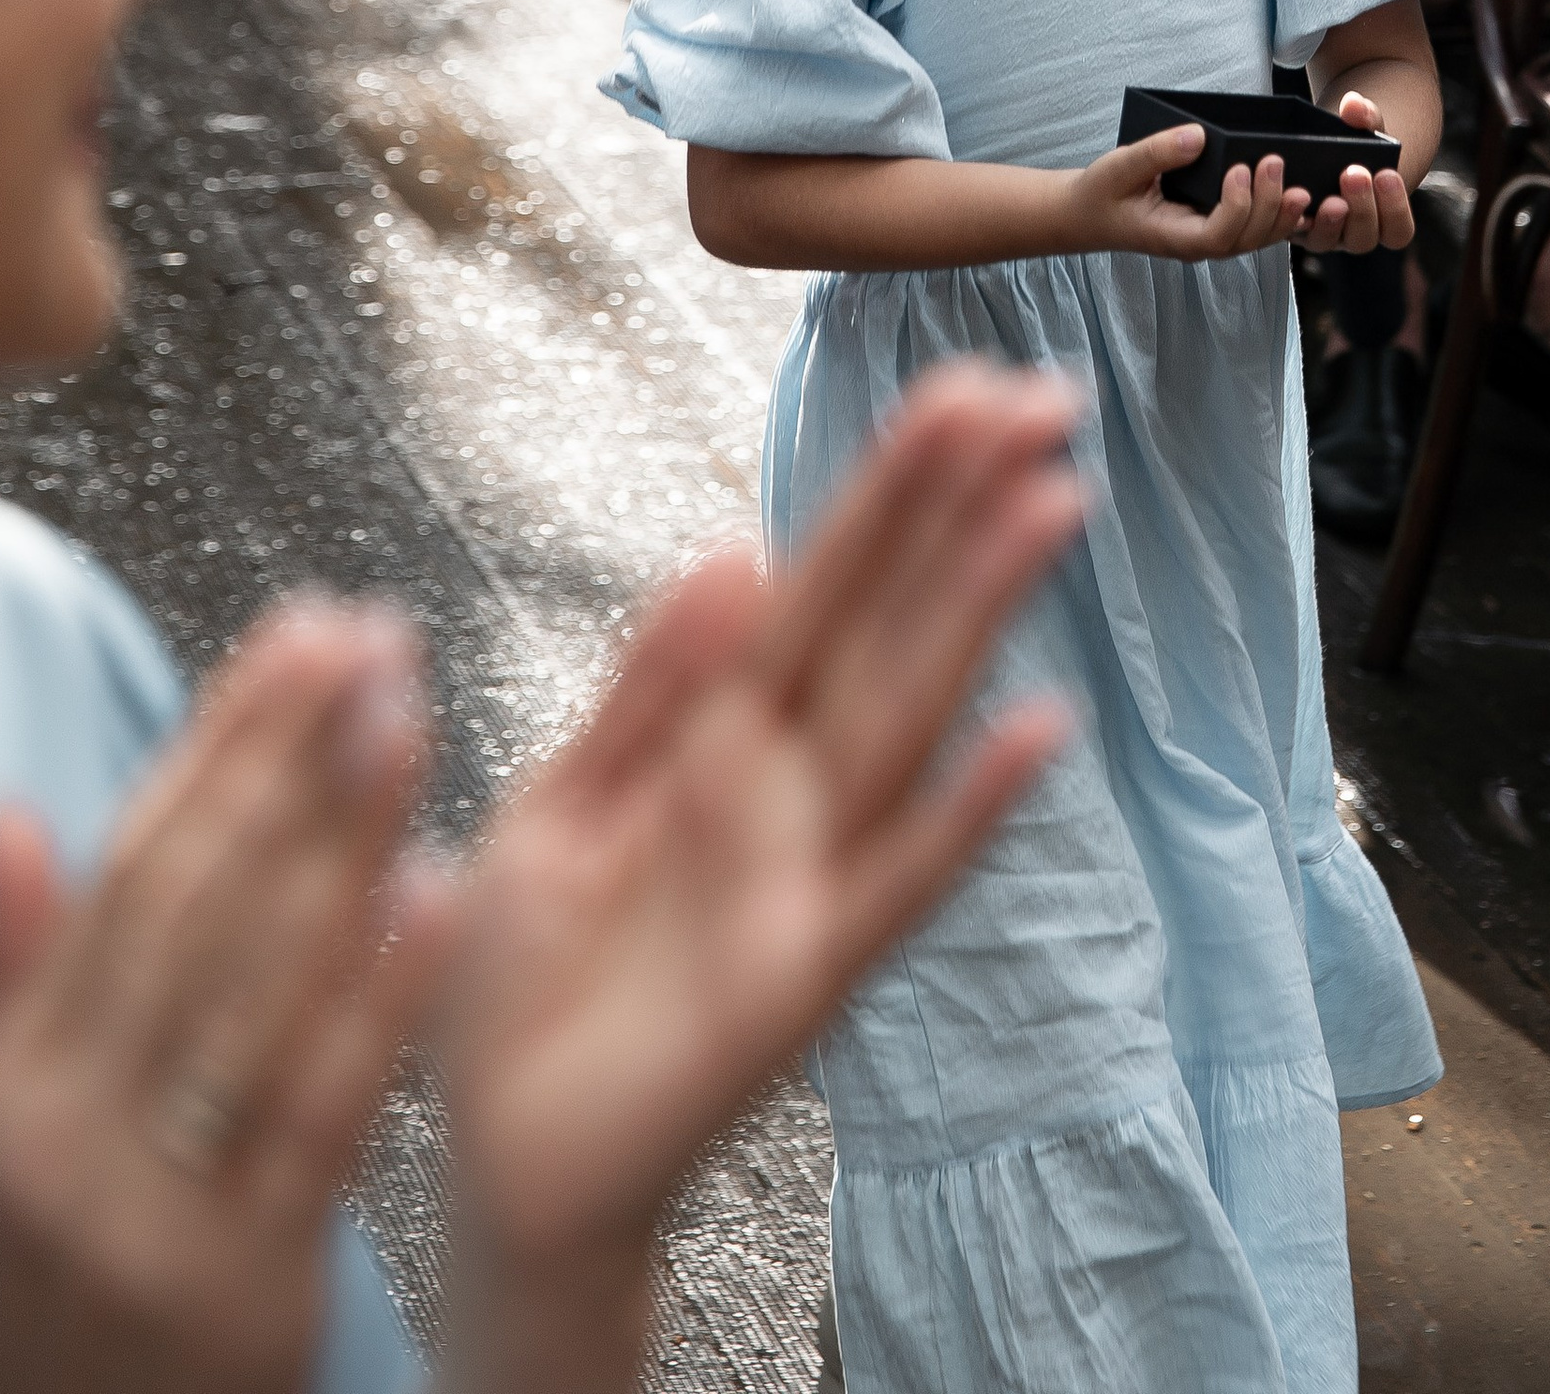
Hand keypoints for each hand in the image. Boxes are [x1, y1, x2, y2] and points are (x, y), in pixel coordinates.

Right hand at [0, 603, 443, 1393]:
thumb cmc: (73, 1294)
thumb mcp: (12, 1147)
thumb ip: (19, 981)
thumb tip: (11, 820)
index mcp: (17, 1084)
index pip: (131, 872)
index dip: (220, 739)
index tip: (303, 630)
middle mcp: (70, 1134)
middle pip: (197, 907)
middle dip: (290, 758)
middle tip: (374, 638)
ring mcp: (153, 1207)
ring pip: (260, 989)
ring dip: (344, 840)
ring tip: (411, 719)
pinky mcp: (246, 1275)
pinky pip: (323, 1109)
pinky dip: (381, 995)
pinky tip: (440, 895)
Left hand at [435, 365, 1083, 1376]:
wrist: (498, 1161)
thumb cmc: (524, 983)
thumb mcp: (560, 804)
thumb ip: (647, 690)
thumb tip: (730, 551)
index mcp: (718, 732)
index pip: (820, 579)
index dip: (889, 487)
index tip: (963, 388)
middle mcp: (784, 787)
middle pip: (886, 620)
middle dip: (957, 509)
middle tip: (1042, 397)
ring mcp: (807, 872)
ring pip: (910, 712)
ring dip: (982, 611)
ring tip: (1052, 503)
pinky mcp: (805, 969)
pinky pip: (901, 876)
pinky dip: (972, 809)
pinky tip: (1043, 728)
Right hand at [1064, 127, 1316, 262]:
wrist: (1091, 214)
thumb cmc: (1103, 192)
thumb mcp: (1119, 167)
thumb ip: (1157, 153)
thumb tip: (1199, 136)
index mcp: (1173, 237)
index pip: (1216, 236)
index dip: (1235, 207)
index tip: (1239, 169)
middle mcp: (1197, 245)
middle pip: (1245, 239)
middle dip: (1268, 204)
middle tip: (1276, 161)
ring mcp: (1209, 238)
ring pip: (1256, 239)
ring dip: (1280, 214)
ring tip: (1300, 184)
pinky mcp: (1216, 225)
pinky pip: (1254, 228)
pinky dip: (1277, 214)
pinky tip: (1295, 193)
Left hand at [1291, 90, 1414, 257]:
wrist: (1327, 153)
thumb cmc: (1356, 148)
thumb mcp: (1366, 131)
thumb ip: (1367, 116)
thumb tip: (1353, 105)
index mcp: (1383, 220)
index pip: (1398, 231)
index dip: (1395, 208)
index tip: (1387, 173)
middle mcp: (1353, 234)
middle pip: (1363, 239)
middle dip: (1360, 207)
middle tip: (1353, 173)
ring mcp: (1322, 233)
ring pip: (1326, 241)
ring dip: (1326, 220)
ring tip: (1324, 194)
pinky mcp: (1292, 227)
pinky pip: (1291, 231)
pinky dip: (1289, 215)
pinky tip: (1290, 193)